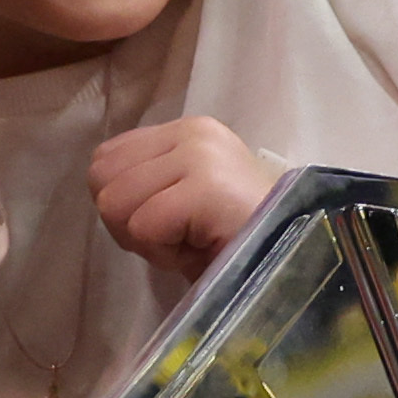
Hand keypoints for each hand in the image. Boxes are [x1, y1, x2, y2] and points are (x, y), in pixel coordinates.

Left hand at [92, 117, 282, 282]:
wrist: (296, 266)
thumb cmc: (236, 244)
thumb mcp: (182, 201)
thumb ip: (145, 184)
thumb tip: (103, 194)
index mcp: (187, 131)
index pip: (105, 159)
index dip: (123, 204)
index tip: (167, 225)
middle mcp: (193, 133)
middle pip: (101, 180)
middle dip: (127, 223)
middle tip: (177, 239)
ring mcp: (200, 156)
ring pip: (115, 203)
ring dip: (146, 240)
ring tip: (191, 243)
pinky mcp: (206, 187)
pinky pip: (143, 226)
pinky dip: (163, 252)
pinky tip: (199, 250)